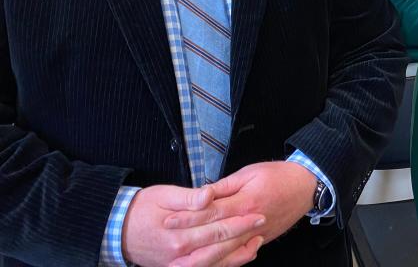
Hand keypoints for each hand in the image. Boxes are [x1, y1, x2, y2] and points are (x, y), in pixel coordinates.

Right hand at [122, 184, 264, 266]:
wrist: (117, 229)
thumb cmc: (142, 208)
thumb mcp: (164, 196)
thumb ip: (189, 198)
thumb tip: (208, 195)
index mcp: (178, 236)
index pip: (215, 229)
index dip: (238, 222)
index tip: (256, 213)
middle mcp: (179, 256)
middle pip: (219, 248)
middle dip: (243, 236)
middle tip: (261, 223)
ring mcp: (177, 266)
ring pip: (215, 264)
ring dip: (238, 254)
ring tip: (257, 242)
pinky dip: (224, 264)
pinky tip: (239, 255)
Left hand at [164, 162, 316, 254]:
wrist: (306, 186)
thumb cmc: (278, 175)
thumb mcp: (249, 172)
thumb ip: (224, 186)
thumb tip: (202, 194)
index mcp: (244, 202)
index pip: (210, 212)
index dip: (187, 217)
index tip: (169, 220)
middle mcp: (249, 222)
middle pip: (214, 237)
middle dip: (189, 241)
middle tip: (168, 245)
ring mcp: (255, 235)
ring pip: (225, 253)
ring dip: (203, 259)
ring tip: (182, 261)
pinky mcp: (260, 241)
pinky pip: (239, 257)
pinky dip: (223, 263)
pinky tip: (209, 265)